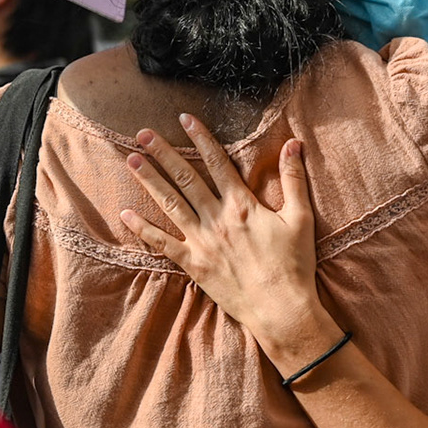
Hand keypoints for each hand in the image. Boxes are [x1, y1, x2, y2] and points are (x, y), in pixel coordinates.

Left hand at [119, 119, 339, 373]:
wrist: (281, 309)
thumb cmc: (294, 264)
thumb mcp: (300, 218)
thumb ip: (294, 179)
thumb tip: (293, 144)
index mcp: (242, 205)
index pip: (217, 162)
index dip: (200, 138)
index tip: (184, 118)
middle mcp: (217, 219)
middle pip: (186, 178)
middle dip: (164, 153)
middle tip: (144, 133)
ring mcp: (202, 242)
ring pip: (170, 204)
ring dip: (150, 180)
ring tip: (132, 160)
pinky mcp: (193, 265)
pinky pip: (162, 243)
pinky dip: (143, 229)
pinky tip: (126, 213)